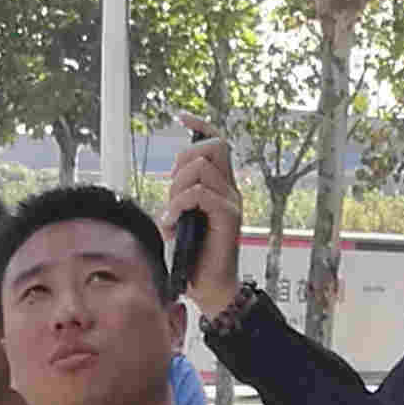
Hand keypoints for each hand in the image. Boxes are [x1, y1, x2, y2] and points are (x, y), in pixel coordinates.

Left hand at [165, 134, 244, 314]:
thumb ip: (180, 196)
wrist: (210, 288)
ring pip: (200, 168)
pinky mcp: (228, 215)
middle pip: (209, 147)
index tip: (181, 115)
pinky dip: (178, 205)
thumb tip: (171, 181)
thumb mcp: (181, 218)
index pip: (217, 142)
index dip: (200, 125)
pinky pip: (198, 193)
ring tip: (173, 214)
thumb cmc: (194, 256)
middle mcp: (230, 190)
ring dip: (177, 189)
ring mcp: (232, 201)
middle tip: (172, 197)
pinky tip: (173, 222)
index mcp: (221, 186)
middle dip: (181, 164)